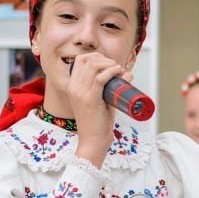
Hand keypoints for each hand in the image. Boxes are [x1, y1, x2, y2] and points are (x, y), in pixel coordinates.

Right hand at [68, 52, 129, 166]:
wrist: (93, 141)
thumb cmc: (98, 122)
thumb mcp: (101, 100)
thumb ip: (108, 88)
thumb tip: (125, 73)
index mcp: (72, 86)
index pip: (80, 60)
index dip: (97, 57)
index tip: (110, 63)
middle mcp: (73, 87)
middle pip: (87, 60)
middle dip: (105, 59)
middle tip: (117, 67)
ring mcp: (80, 93)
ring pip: (93, 66)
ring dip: (110, 64)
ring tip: (120, 70)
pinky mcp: (89, 100)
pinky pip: (99, 79)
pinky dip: (111, 72)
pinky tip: (119, 72)